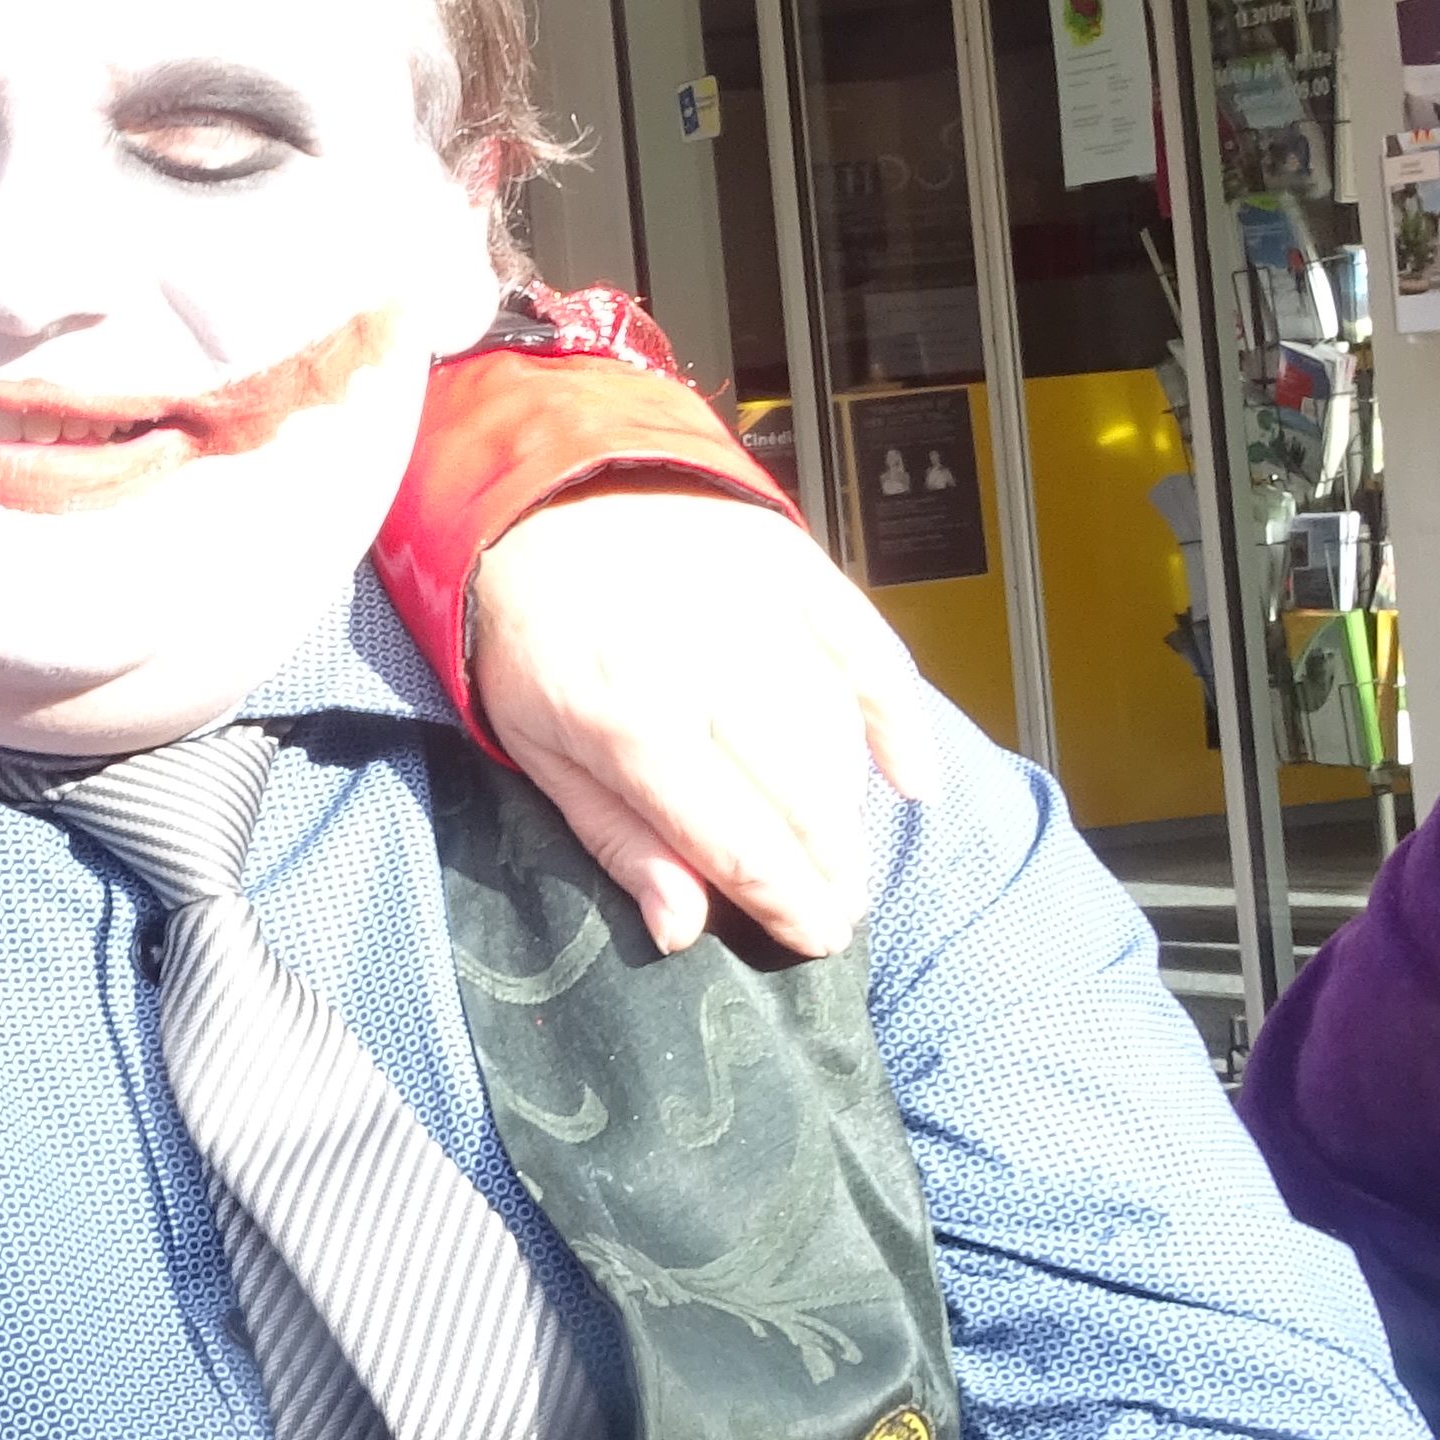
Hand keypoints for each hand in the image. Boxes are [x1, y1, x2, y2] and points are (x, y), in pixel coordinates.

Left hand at [466, 486, 935, 958]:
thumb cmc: (528, 631)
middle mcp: (706, 667)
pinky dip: (899, 718)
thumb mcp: (536, 748)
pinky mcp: (792, 567)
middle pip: (804, 798)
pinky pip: (870, 652)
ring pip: (838, 737)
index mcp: (632, 721)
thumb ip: (616, 839)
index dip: (788, 905)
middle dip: (832, 871)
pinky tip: (911, 777)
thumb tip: (679, 927)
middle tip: (838, 909)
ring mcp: (758, 610)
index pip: (738, 842)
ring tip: (843, 854)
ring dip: (852, 809)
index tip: (816, 939)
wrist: (533, 500)